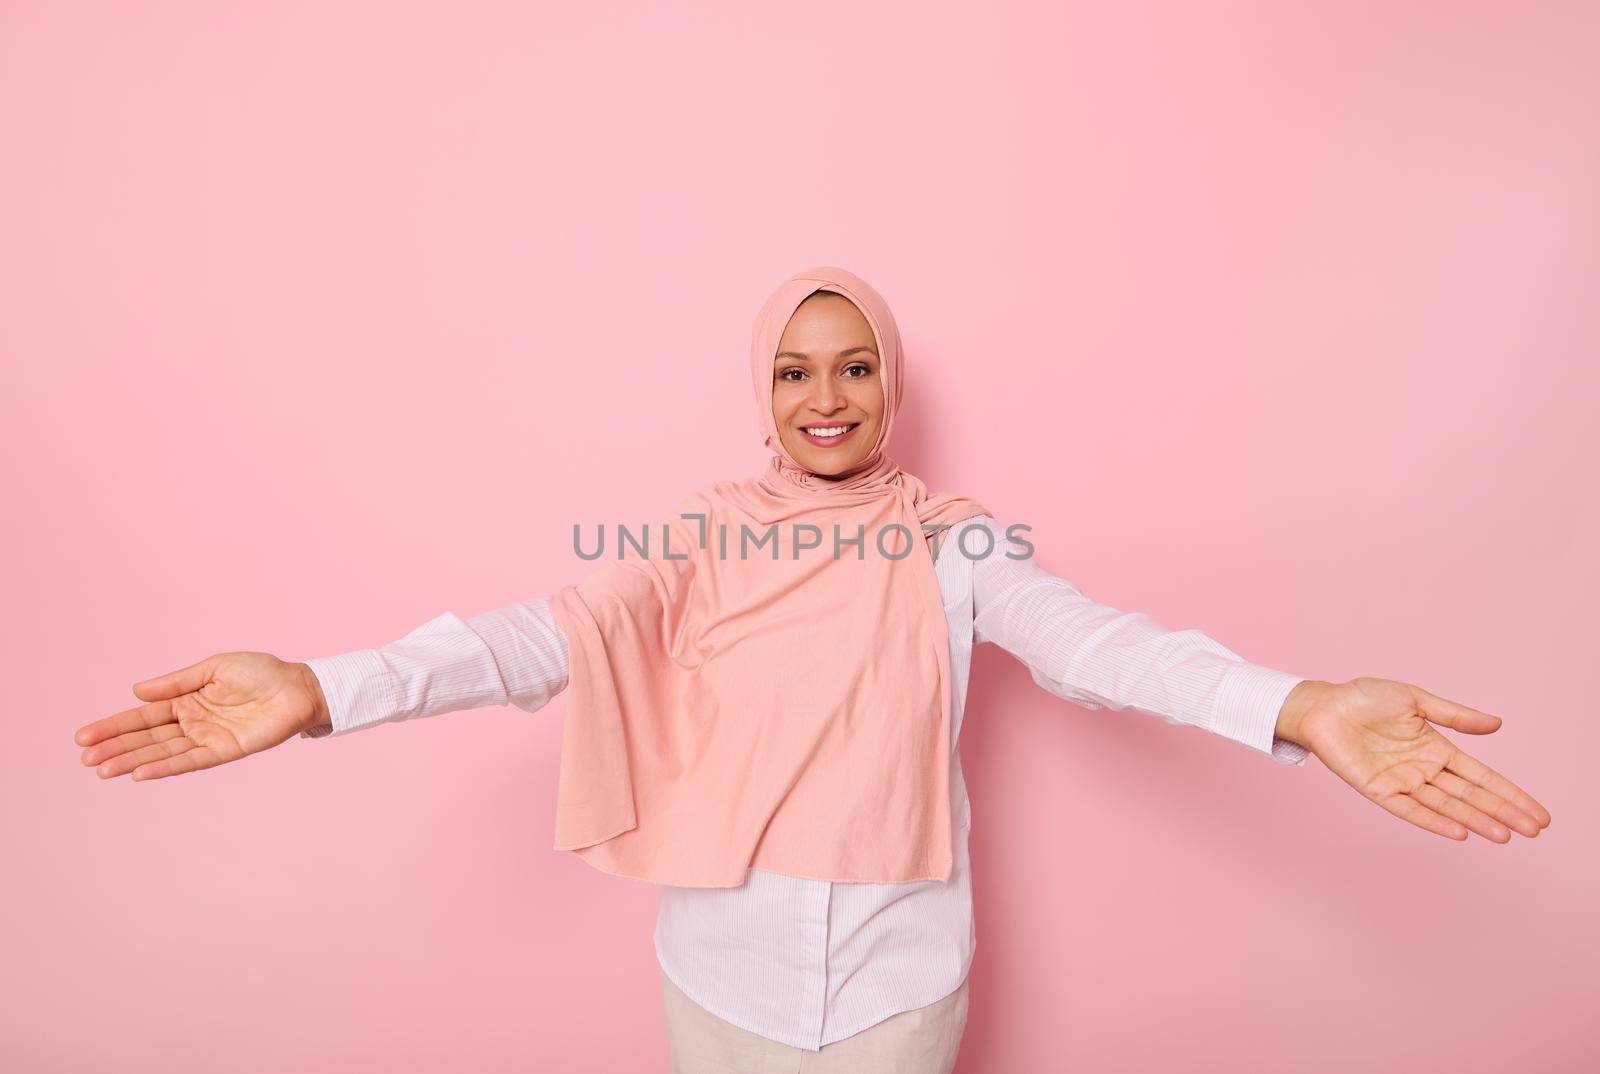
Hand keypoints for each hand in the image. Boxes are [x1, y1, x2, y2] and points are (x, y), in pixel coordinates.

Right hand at [75, 653, 329, 780]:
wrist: (298, 685)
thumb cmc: (260, 672)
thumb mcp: (213, 668)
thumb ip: (176, 683)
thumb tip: (136, 691)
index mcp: (186, 700)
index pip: (142, 716)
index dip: (114, 726)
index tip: (83, 736)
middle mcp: (192, 722)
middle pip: (146, 738)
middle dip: (115, 747)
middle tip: (85, 758)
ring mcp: (207, 738)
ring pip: (162, 752)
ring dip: (132, 761)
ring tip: (102, 769)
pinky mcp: (225, 751)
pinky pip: (190, 761)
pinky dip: (165, 767)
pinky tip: (140, 773)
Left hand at [1277, 677, 1550, 841]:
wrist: (1323, 705)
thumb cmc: (1364, 698)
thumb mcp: (1415, 700)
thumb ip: (1454, 716)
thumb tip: (1497, 724)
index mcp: (1436, 748)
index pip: (1481, 776)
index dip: (1509, 793)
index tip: (1537, 813)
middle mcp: (1424, 769)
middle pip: (1471, 795)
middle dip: (1503, 811)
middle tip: (1534, 830)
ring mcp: (1403, 781)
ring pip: (1447, 806)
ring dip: (1475, 820)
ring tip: (1505, 835)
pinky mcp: (1379, 790)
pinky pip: (1410, 810)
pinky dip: (1434, 821)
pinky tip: (1459, 832)